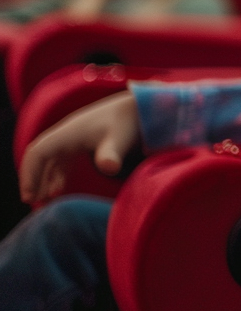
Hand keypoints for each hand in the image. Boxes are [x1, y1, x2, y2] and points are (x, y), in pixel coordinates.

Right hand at [19, 91, 141, 203]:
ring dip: (44, 178)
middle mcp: (66, 133)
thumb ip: (111, 154)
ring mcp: (73, 136)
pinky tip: (59, 189)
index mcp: (68, 133)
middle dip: (33, 178)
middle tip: (32, 201)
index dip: (30, 174)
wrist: (142, 108)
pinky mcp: (83, 140)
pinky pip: (61, 158)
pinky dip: (57, 174)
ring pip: (49, 158)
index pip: (38, 153)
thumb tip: (110, 168)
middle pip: (39, 156)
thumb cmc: (129, 124)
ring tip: (44, 200)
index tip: (29, 196)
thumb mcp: (119, 140)